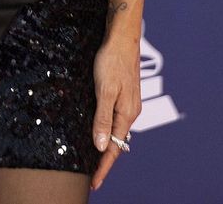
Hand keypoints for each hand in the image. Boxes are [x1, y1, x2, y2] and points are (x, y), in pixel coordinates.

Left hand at [89, 34, 139, 189]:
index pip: (115, 149)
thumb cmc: (112, 61)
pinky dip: (108, 132)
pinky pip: (115, 120)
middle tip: (92, 177)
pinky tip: (100, 133)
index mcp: (126, 115)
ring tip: (94, 161)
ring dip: (107, 147)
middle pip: (117, 144)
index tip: (94, 184)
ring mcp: (128, 104)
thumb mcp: (103, 91)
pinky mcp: (123, 96)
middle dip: (105, 162)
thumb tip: (102, 147)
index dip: (103, 167)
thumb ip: (102, 119)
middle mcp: (130, 112)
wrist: (122, 38)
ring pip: (117, 132)